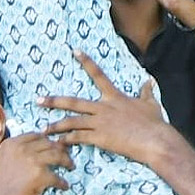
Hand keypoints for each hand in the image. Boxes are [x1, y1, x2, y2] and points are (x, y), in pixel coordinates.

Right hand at [0, 133, 71, 194]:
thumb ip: (12, 153)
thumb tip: (25, 149)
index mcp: (11, 144)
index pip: (35, 136)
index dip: (47, 140)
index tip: (54, 145)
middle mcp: (22, 149)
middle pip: (49, 144)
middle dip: (60, 149)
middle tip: (67, 155)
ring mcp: (32, 161)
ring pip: (57, 155)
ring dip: (67, 161)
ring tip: (71, 166)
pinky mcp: (40, 176)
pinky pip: (57, 177)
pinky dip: (63, 182)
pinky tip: (64, 186)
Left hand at [40, 51, 167, 164]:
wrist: (155, 141)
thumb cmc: (155, 123)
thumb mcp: (151, 104)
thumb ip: (146, 92)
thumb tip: (149, 81)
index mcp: (115, 97)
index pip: (98, 75)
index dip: (86, 62)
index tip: (75, 51)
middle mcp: (103, 108)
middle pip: (73, 102)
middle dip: (54, 101)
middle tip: (38, 100)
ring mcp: (100, 123)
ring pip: (72, 121)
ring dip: (56, 125)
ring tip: (43, 129)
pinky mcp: (99, 138)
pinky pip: (78, 138)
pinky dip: (67, 140)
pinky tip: (59, 142)